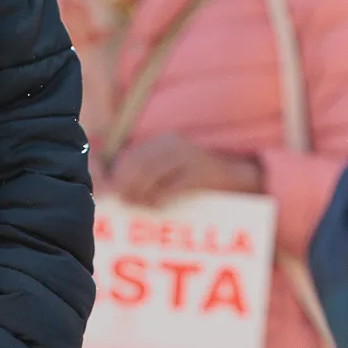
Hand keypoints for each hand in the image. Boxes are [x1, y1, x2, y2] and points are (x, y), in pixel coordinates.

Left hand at [106, 133, 261, 207]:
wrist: (236, 177)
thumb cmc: (196, 177)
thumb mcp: (172, 168)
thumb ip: (149, 173)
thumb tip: (118, 189)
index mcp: (165, 141)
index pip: (133, 155)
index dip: (118, 174)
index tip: (111, 191)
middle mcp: (175, 145)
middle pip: (140, 164)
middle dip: (126, 184)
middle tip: (123, 202)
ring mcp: (189, 157)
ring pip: (152, 173)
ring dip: (140, 192)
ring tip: (136, 205)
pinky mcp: (201, 174)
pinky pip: (172, 187)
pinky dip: (159, 198)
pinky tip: (155, 207)